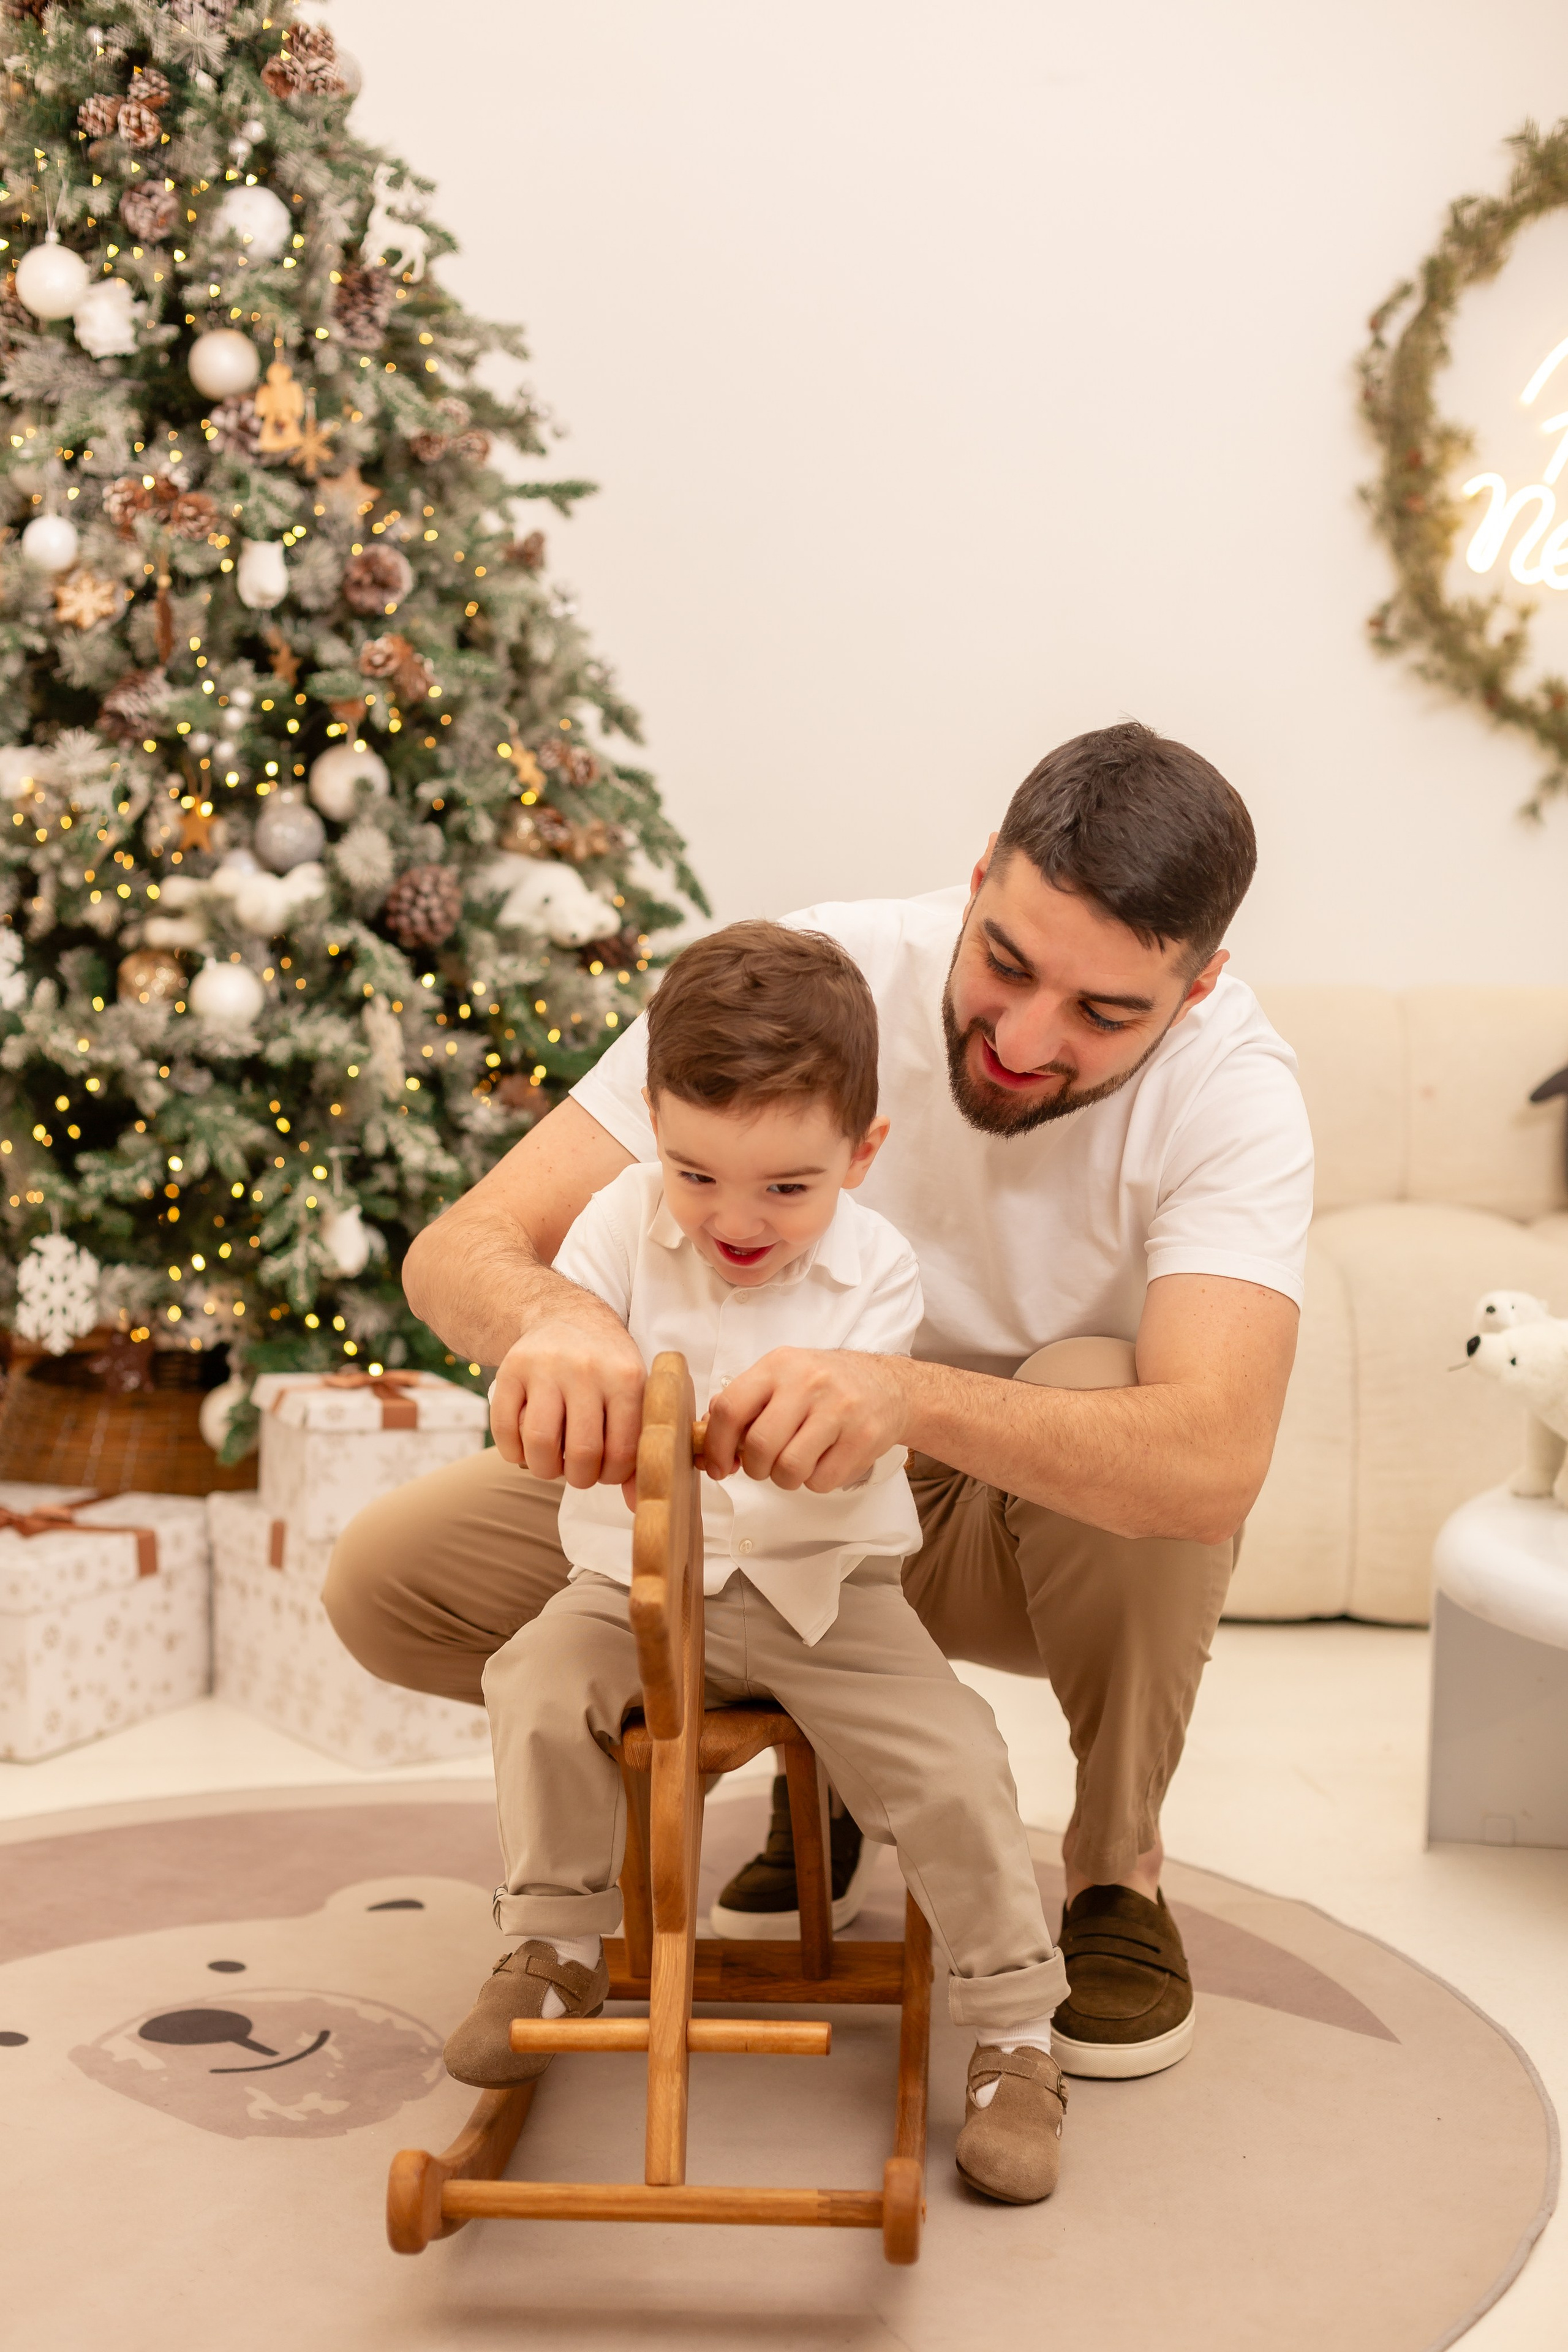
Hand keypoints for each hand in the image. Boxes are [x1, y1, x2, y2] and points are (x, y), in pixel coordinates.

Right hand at [489, 1298, 644, 1487]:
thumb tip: (637, 1505)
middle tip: (580, 1471)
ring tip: (553, 1462)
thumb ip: (639, 1447)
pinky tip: (527, 1447)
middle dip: (580, 1479)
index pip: (622, 1451)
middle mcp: (585, 1369)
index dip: (614, 1476)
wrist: (565, 1315)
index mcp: (625, 1377)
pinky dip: (514, 1453)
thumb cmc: (608, 1366)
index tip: (608, 1470)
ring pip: (539, 1444)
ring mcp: (543, 1368)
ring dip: (546, 1469)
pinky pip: (504, 1431)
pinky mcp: (509, 1370)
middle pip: (581, 1453)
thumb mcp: (635, 1393)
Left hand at [702, 1348, 905, 1491]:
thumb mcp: (782, 1377)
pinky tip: (825, 1460)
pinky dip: (816, 1481)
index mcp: (779, 1365)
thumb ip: (744, 1403)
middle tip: (764, 1466)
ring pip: (789, 1469)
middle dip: (755, 1468)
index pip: (730, 1408)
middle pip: (759, 1445)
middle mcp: (808, 1382)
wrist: (888, 1386)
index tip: (717, 1465)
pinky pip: (821, 1481)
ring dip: (785, 1478)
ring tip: (797, 1462)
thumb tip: (705, 1443)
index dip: (715, 1445)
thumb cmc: (825, 1387)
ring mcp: (839, 1409)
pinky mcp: (864, 1436)